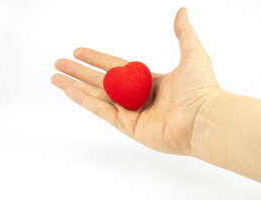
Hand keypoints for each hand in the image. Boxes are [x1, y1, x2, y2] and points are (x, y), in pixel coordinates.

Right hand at [52, 8, 221, 156]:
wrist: (204, 119)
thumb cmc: (202, 88)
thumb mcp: (192, 53)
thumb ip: (182, 33)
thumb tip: (182, 11)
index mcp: (149, 81)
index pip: (115, 66)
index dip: (96, 59)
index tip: (79, 52)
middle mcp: (138, 97)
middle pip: (101, 81)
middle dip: (79, 72)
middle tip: (59, 63)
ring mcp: (132, 113)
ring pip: (97, 97)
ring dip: (75, 86)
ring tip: (55, 77)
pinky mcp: (129, 127)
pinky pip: (102, 111)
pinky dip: (84, 101)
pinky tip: (68, 91)